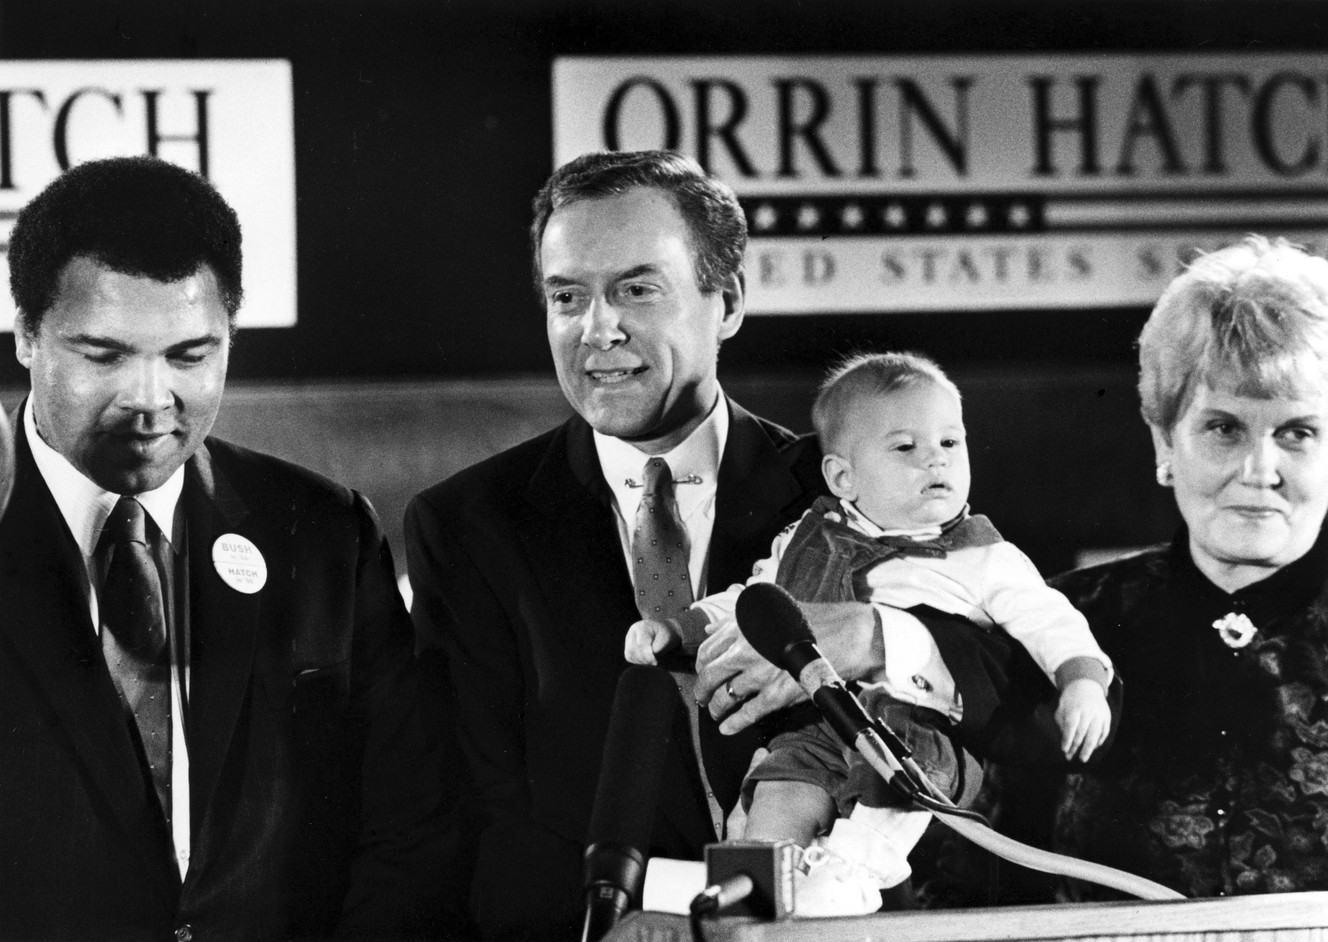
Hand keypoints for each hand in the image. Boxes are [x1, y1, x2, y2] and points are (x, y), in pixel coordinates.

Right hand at [624, 618, 678, 664]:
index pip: (640, 645)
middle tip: (654, 662)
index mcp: (642, 627)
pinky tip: (647, 660)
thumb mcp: (666, 639)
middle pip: (632, 650)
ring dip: (641, 661)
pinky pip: (629, 657)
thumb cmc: (666, 635)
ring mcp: (629, 638)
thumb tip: (650, 657)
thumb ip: (658, 647)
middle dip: (644, 659)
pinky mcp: (628, 645)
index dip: (648, 656)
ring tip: (652, 661)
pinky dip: (638, 661)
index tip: (656, 661)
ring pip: (629, 655)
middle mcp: (633, 631)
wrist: (664, 631)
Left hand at [695, 619, 803, 733]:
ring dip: (716, 708)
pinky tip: (727, 728)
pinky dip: (734, 724)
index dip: (701, 665)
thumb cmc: (811, 620)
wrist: (845, 636)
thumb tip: (711, 631)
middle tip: (702, 696)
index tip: (703, 671)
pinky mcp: (777, 695)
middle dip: (702, 690)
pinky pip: (747, 714)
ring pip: (725, 697)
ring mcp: (760, 674)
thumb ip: (736, 620)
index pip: (707, 650)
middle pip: (709, 676)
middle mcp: (746, 649)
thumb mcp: (770, 610)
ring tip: (716, 712)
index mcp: (742, 626)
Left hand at [1056, 678, 1110, 761]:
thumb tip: (1065, 740)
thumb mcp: (1062, 707)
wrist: (1087, 686)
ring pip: (1095, 734)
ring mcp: (1099, 714)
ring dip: (1088, 748)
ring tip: (1083, 758)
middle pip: (1083, 732)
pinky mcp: (1107, 717)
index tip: (1064, 750)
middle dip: (1076, 747)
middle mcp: (1088, 711)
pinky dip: (1098, 742)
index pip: (1071, 726)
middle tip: (1070, 758)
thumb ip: (1062, 722)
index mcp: (1075, 708)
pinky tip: (1092, 748)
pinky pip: (1104, 732)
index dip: (1067, 739)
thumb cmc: (1071, 700)